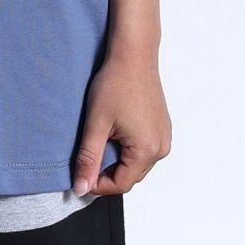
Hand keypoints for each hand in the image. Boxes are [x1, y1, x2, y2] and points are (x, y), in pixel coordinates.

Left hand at [71, 52, 170, 195]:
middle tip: (87, 154)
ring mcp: (164, 138)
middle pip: (129, 176)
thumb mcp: (96, 125)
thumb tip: (81, 188)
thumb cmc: (116, 84)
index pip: (120, 185)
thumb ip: (88, 160)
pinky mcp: (162, 129)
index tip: (80, 173)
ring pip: (136, 164)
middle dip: (107, 172)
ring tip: (101, 138)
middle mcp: (161, 148)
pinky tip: (115, 131)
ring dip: (117, 160)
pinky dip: (127, 148)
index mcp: (147, 151)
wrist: (134, 56)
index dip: (97, 184)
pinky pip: (143, 150)